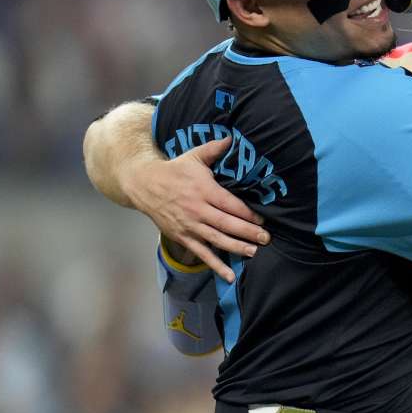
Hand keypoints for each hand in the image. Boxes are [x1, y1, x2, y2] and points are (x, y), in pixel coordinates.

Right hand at [121, 137, 269, 282]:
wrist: (144, 185)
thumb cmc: (174, 170)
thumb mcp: (194, 156)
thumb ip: (214, 149)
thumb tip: (232, 137)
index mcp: (204, 190)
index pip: (231, 205)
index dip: (248, 214)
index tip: (264, 220)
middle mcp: (198, 210)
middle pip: (228, 224)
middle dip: (249, 232)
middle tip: (267, 238)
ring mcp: (190, 226)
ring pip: (217, 240)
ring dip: (237, 248)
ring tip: (254, 252)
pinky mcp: (183, 237)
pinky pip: (202, 254)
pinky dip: (216, 265)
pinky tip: (229, 275)